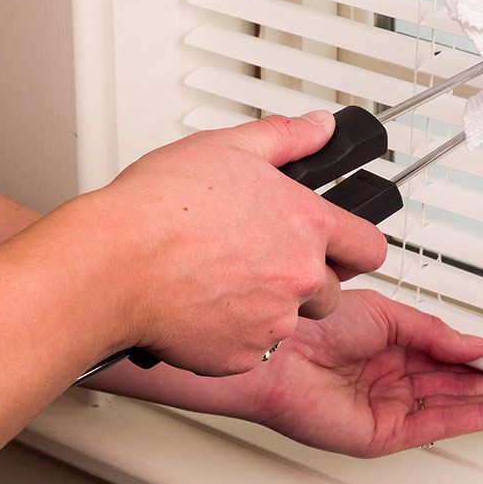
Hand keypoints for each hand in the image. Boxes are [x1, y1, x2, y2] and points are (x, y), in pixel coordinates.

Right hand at [92, 113, 386, 375]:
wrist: (113, 264)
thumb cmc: (158, 208)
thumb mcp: (227, 147)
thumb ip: (286, 137)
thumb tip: (320, 127)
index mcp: (306, 224)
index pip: (369, 246)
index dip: (354, 245)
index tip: (341, 245)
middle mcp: (299, 276)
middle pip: (332, 290)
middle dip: (306, 280)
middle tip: (261, 261)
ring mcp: (272, 320)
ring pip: (289, 321)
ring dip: (269, 307)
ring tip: (224, 280)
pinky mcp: (241, 356)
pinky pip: (251, 349)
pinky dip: (232, 334)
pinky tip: (202, 306)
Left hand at [253, 290, 482, 454]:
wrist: (277, 353)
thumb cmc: (311, 327)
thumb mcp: (386, 314)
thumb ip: (434, 333)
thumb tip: (473, 344)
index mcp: (389, 346)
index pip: (450, 355)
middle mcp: (391, 378)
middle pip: (460, 384)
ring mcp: (389, 407)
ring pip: (457, 405)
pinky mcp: (384, 434)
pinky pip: (440, 425)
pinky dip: (477, 417)